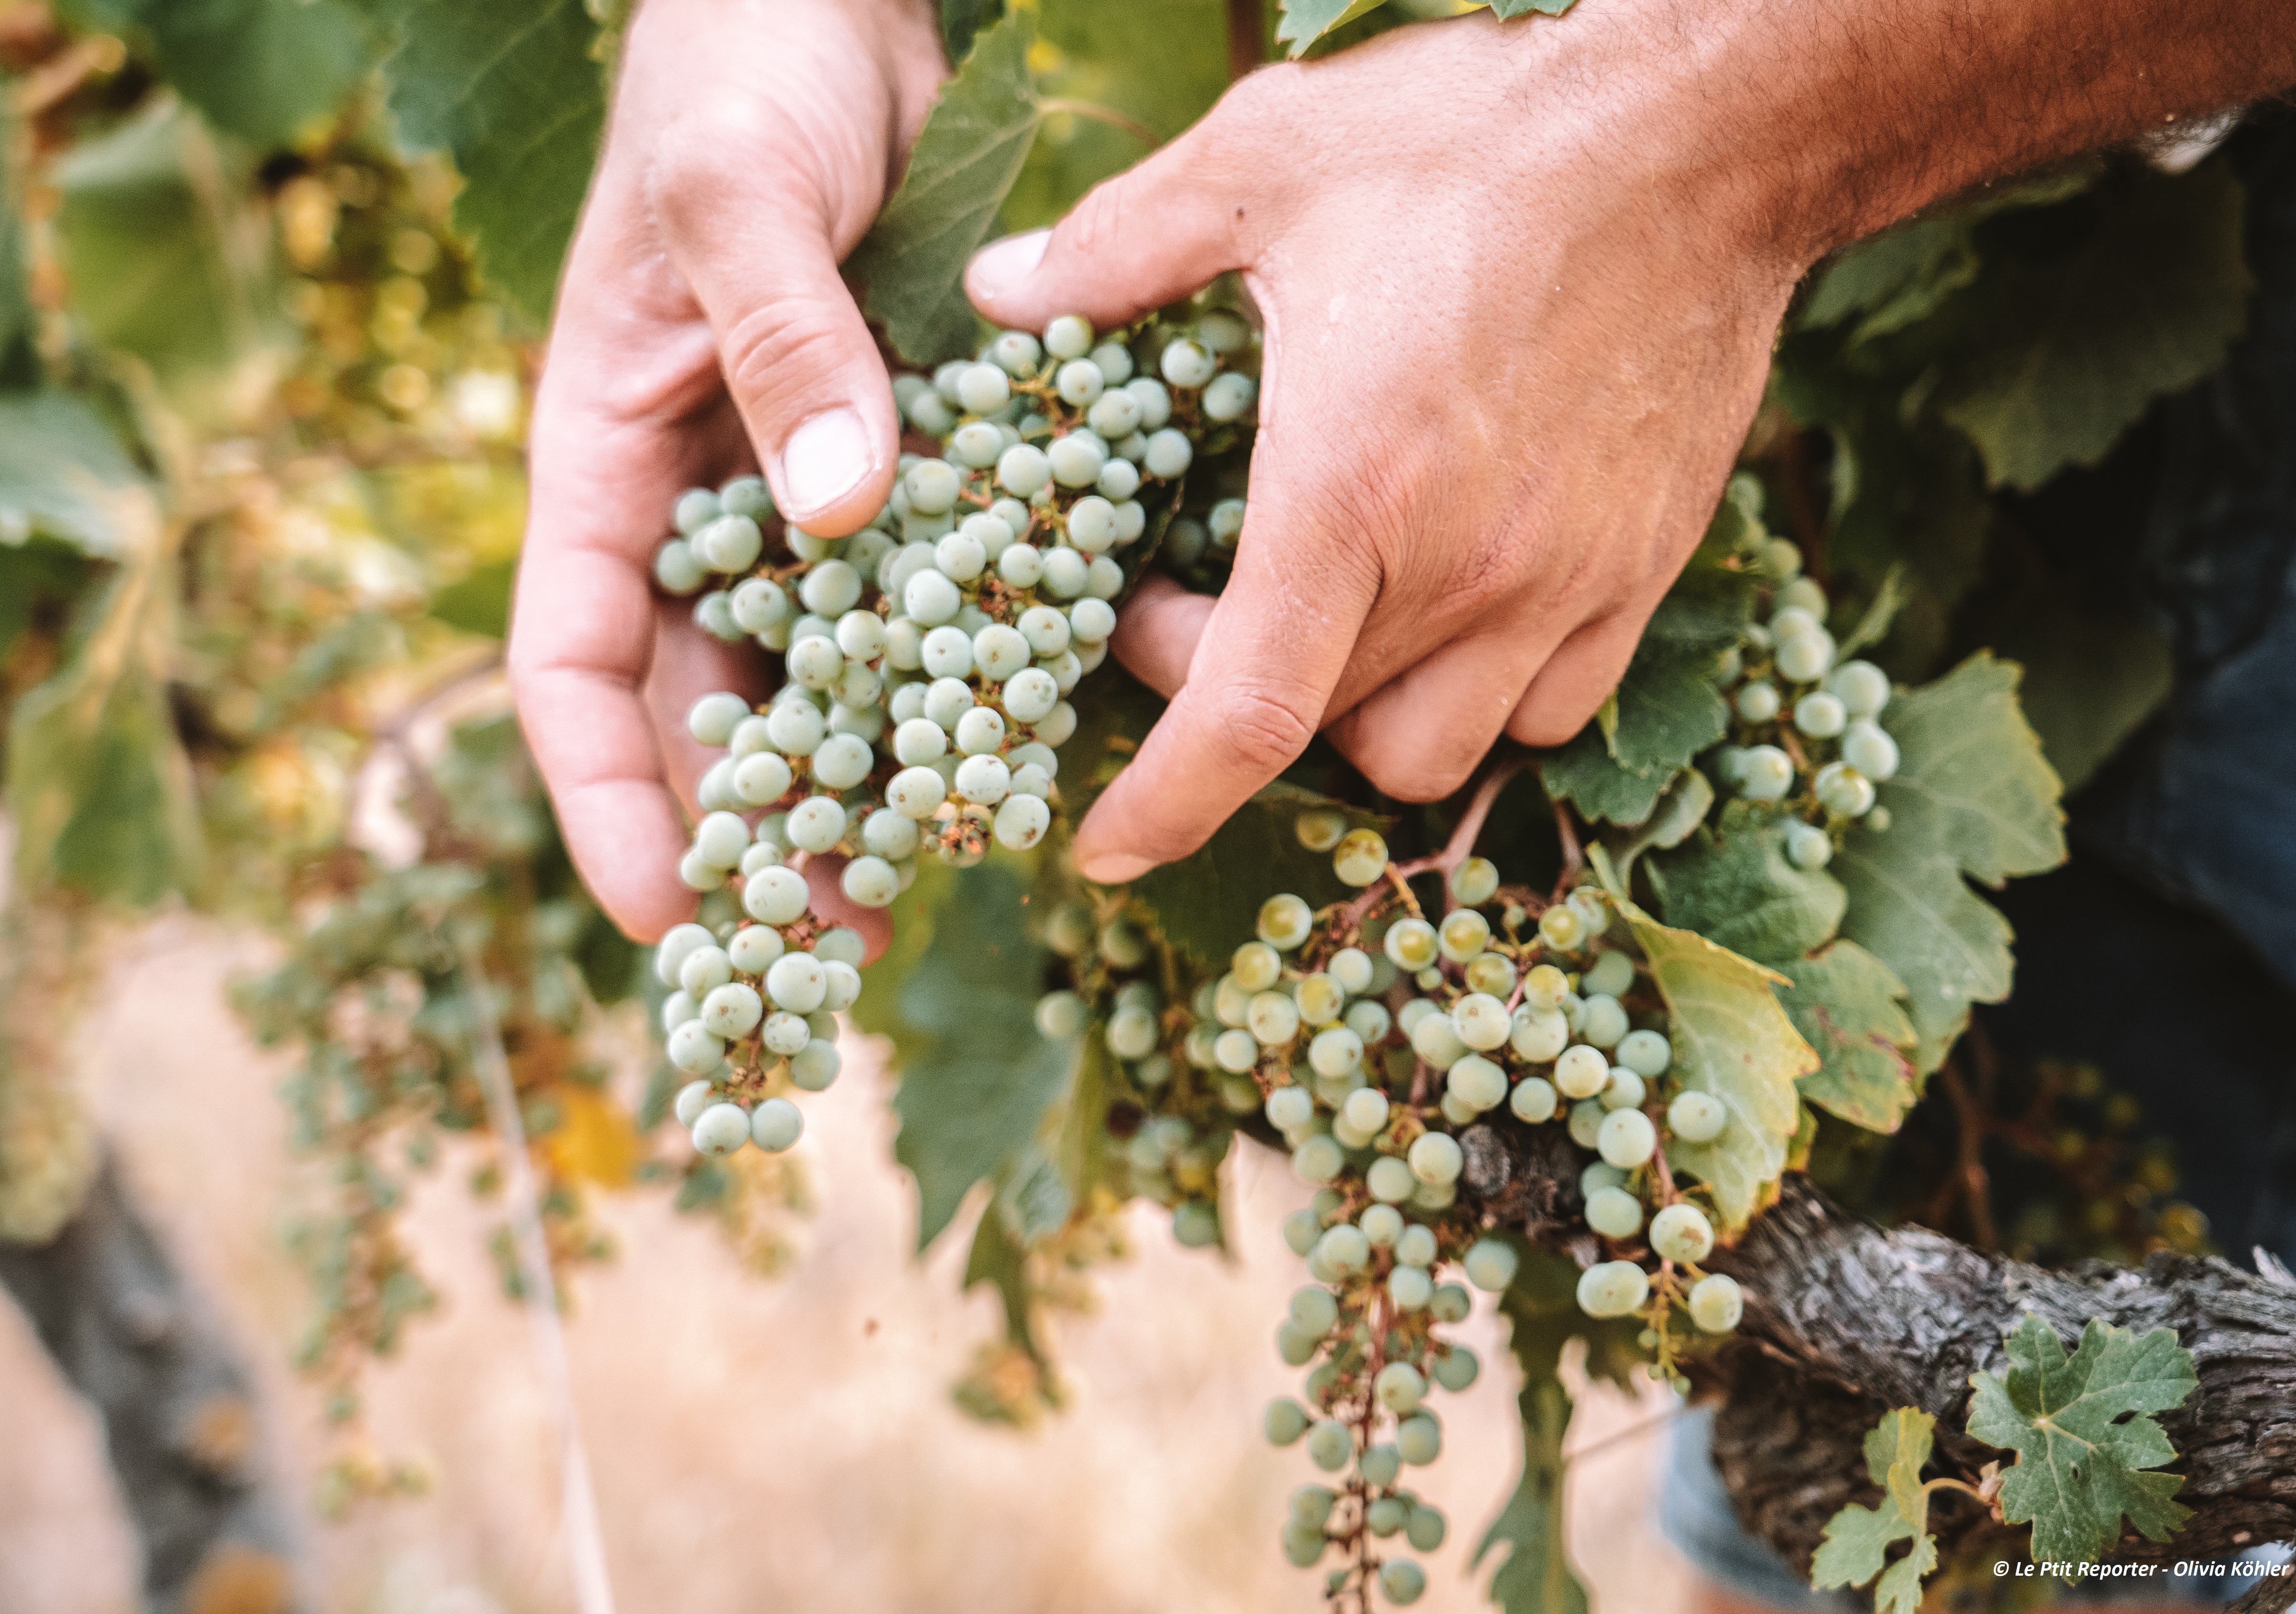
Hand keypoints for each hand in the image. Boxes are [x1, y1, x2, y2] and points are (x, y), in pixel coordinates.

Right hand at [509, 0, 944, 939]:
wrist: (834, 5)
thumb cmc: (745, 72)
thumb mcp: (736, 191)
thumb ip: (779, 341)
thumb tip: (836, 510)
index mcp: (606, 455)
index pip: (573, 662)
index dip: (606, 794)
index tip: (664, 907)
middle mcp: (701, 498)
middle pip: (702, 702)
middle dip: (750, 830)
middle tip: (818, 948)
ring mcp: (802, 489)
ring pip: (812, 675)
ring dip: (851, 786)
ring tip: (908, 888)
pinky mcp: (901, 462)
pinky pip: (915, 594)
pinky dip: (942, 674)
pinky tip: (997, 748)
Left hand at [966, 11, 1804, 884]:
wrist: (1702, 133)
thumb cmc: (1480, 137)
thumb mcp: (1267, 158)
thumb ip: (1121, 244)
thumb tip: (1001, 290)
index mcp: (1350, 490)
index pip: (1243, 718)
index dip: (1164, 806)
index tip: (1107, 847)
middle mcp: (1467, 570)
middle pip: (1322, 734)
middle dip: (1228, 700)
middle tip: (1187, 601)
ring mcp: (1569, 583)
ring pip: (1439, 748)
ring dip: (1355, 714)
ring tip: (1324, 615)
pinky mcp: (1643, 571)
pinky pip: (1552, 709)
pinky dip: (1481, 696)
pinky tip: (1450, 605)